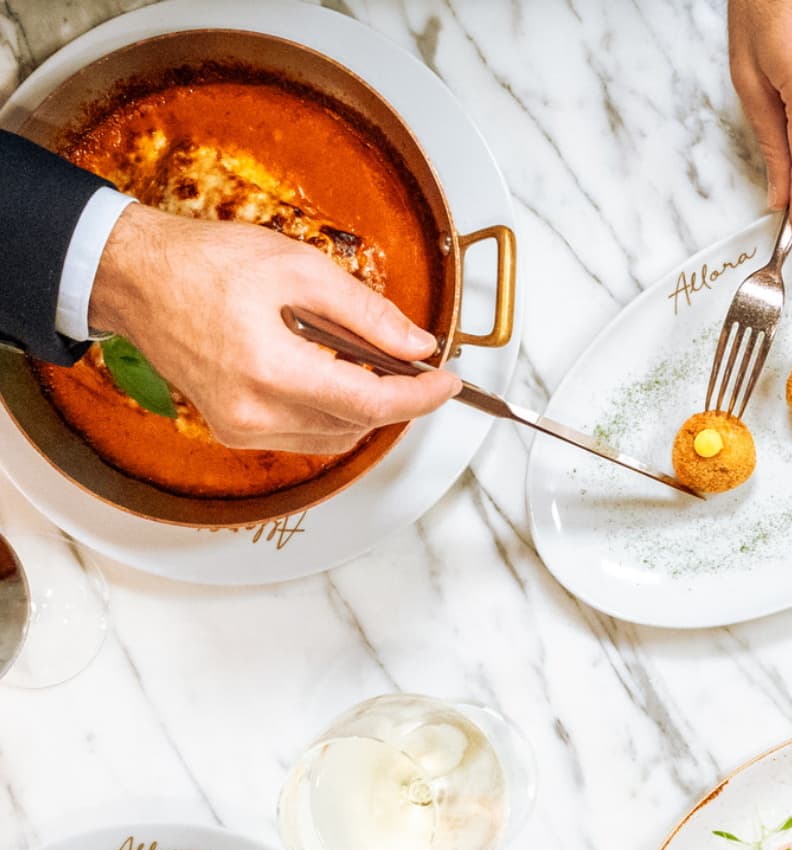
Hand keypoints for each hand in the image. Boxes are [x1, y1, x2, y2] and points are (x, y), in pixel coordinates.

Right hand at [87, 205, 458, 453]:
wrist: (136, 277)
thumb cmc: (204, 264)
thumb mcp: (298, 269)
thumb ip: (365, 313)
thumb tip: (416, 345)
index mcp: (269, 370)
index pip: (370, 403)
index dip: (420, 397)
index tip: (448, 382)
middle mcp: (252, 412)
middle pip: (357, 424)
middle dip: (397, 398)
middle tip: (414, 364)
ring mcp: (240, 427)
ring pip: (335, 436)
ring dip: (366, 407)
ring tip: (370, 364)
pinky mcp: (234, 430)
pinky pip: (305, 435)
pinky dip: (332, 413)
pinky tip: (334, 377)